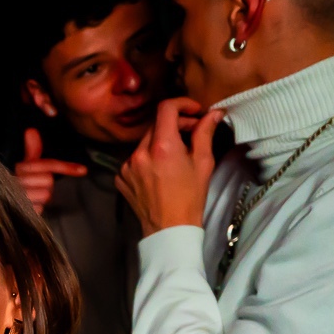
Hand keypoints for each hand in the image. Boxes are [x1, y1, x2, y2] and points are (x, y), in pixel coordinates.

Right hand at [13, 127, 87, 211]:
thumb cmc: (12, 182)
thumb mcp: (22, 166)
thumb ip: (31, 151)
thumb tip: (31, 130)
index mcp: (19, 168)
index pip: (47, 164)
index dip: (66, 167)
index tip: (83, 170)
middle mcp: (17, 181)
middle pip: (49, 180)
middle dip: (45, 184)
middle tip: (35, 185)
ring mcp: (19, 197)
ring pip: (46, 194)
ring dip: (41, 196)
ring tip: (30, 196)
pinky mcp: (21, 211)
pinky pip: (40, 208)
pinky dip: (36, 207)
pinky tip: (27, 205)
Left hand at [116, 98, 224, 236]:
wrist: (170, 229)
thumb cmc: (190, 198)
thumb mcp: (203, 163)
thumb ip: (204, 133)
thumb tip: (213, 113)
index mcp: (162, 147)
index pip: (166, 108)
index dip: (182, 104)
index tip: (194, 111)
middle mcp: (140, 153)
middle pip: (156, 125)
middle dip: (175, 124)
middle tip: (192, 132)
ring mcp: (127, 166)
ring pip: (145, 142)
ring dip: (160, 142)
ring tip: (176, 156)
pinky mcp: (121, 177)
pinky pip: (134, 159)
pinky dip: (147, 158)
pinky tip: (160, 171)